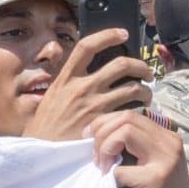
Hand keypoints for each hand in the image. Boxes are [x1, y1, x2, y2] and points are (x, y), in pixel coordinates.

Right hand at [24, 32, 150, 141]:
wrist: (41, 153)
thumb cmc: (45, 128)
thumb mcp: (52, 97)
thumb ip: (68, 82)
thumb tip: (86, 71)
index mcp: (66, 78)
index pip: (88, 46)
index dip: (108, 35)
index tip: (123, 34)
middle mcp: (82, 87)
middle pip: (120, 64)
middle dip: (140, 65)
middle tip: (146, 72)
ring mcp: (95, 106)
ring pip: (132, 88)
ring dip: (145, 90)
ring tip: (147, 95)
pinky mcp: (105, 124)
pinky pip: (132, 111)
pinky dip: (141, 110)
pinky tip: (141, 113)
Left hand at [89, 110, 188, 187]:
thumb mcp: (148, 167)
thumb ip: (132, 148)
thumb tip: (94, 133)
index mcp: (167, 137)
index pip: (129, 115)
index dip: (103, 124)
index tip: (89, 141)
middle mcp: (171, 143)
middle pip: (126, 119)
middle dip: (101, 135)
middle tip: (95, 159)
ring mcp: (167, 160)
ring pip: (125, 132)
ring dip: (104, 149)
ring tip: (102, 169)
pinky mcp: (158, 180)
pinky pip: (121, 169)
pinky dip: (111, 177)